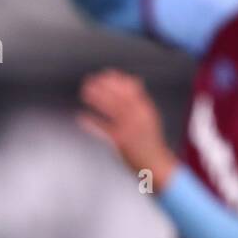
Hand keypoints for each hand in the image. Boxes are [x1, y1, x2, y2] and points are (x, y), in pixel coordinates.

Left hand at [78, 70, 175, 186]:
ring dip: (97, 99)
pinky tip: (82, 116)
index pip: (133, 89)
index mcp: (147, 110)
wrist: (155, 164)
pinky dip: (92, 121)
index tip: (107, 73)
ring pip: (111, 109)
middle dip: (104, 87)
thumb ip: (141, 100)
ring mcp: (130, 128)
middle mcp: (139, 117)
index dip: (118, 80)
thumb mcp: (150, 117)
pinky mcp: (120, 141)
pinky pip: (104, 128)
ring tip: (85, 92)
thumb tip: (134, 80)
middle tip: (91, 80)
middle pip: (120, 97)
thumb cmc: (149, 141)